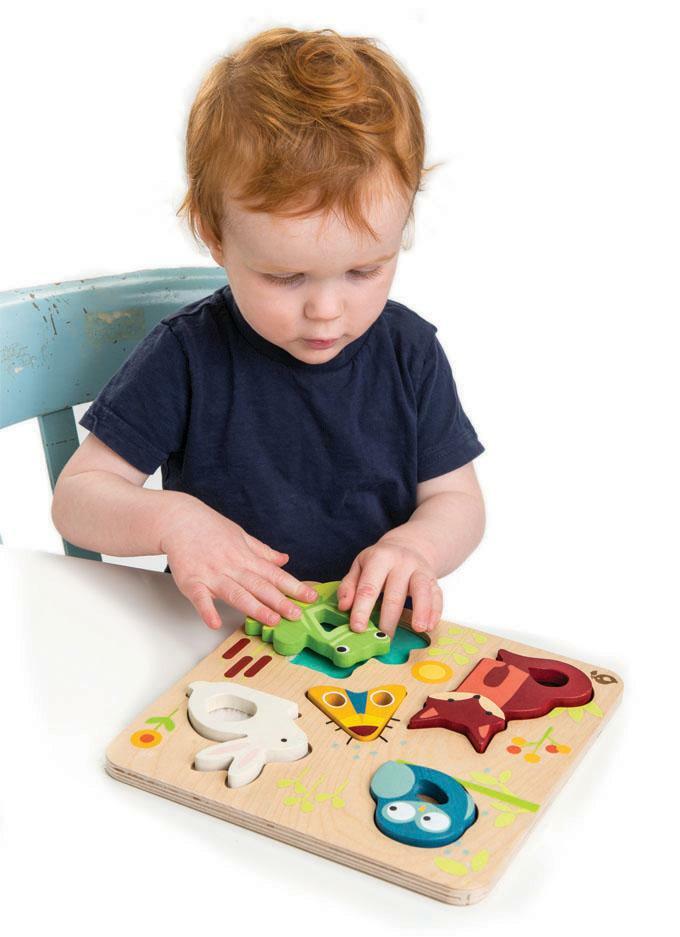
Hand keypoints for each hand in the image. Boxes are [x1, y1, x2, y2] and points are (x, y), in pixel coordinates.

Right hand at [160, 497, 317, 629]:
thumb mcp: (241, 536)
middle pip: (260, 586)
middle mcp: (232, 567)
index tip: (310, 596)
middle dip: (280, 601)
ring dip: (254, 607)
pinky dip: (207, 610)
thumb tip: (284, 559)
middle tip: (296, 614)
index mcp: (246, 557)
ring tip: (271, 620)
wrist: (179, 519)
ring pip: (236, 593)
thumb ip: (262, 552)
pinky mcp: (192, 581)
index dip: (294, 586)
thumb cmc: (209, 528)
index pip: (274, 574)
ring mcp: (212, 575)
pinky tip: (215, 622)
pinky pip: (200, 598)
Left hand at [336, 533, 442, 636]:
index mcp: (380, 558)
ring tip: (417, 629)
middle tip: (383, 639)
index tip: (357, 628)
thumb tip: (343, 607)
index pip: (369, 586)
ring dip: (421, 610)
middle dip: (389, 618)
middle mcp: (402, 562)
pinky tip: (430, 625)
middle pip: (395, 593)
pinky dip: (435, 611)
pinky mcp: (434, 580)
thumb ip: (349, 585)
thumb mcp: (360, 566)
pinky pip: (437, 595)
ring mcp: (420, 570)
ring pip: (422, 590)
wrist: (407, 546)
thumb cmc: (379, 562)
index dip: (362, 608)